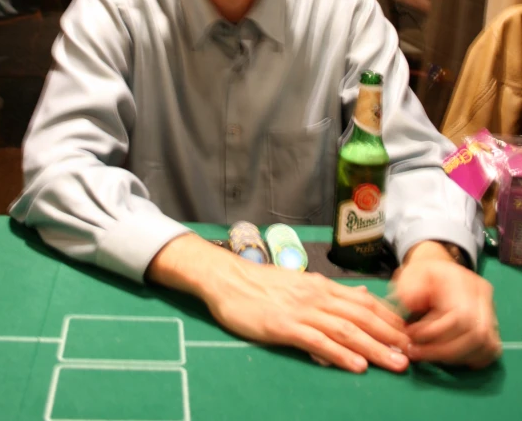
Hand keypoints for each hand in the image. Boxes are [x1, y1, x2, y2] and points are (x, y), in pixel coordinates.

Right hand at [148, 234, 409, 373]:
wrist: (228, 278)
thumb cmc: (262, 284)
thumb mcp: (302, 282)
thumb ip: (333, 292)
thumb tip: (364, 297)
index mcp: (322, 286)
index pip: (364, 303)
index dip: (390, 320)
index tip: (410, 336)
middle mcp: (317, 296)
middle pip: (361, 317)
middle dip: (391, 336)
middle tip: (414, 354)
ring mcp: (301, 311)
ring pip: (346, 329)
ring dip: (374, 347)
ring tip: (396, 363)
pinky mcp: (284, 326)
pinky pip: (317, 341)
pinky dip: (339, 353)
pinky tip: (356, 364)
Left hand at [394, 244, 501, 368]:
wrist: (436, 271)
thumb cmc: (420, 276)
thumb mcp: (408, 275)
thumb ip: (408, 289)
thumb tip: (413, 305)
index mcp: (462, 280)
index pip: (460, 315)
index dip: (435, 332)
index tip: (411, 335)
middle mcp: (482, 296)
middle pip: (476, 335)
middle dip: (444, 350)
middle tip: (417, 351)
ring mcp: (491, 311)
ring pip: (485, 346)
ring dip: (455, 357)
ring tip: (428, 354)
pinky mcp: (492, 326)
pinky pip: (489, 350)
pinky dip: (468, 358)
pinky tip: (446, 357)